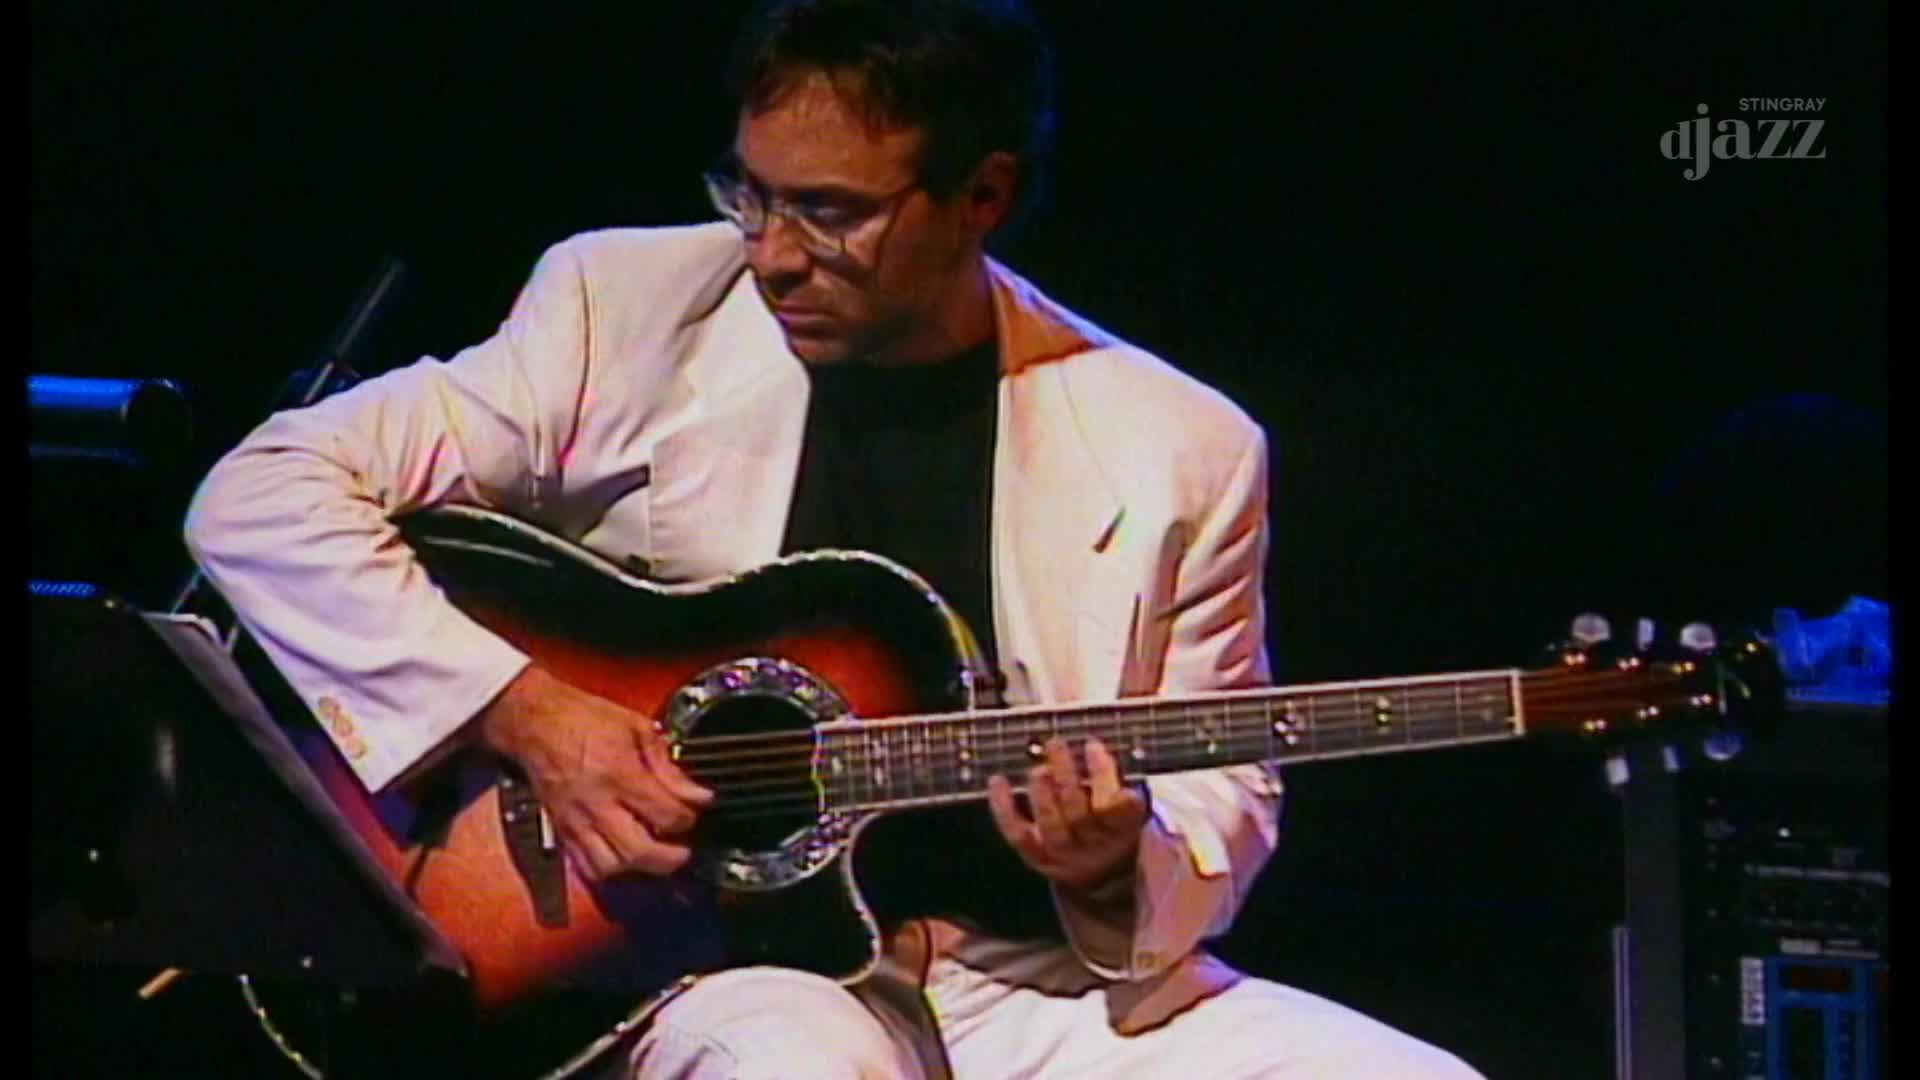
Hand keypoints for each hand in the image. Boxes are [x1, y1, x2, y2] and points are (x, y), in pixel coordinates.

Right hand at [477, 665, 712, 881]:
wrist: (534, 722)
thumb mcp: (636, 728)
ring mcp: (577, 821)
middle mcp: (597, 803)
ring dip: (639, 867)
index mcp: (619, 773)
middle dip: (670, 858)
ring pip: (611, 867)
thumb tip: (694, 793)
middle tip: (683, 849)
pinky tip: (623, 857)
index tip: (696, 809)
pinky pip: (585, 866)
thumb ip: (667, 765)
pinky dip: (609, 870)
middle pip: (639, 851)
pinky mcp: (562, 830)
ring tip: (655, 854)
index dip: (688, 817)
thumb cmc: (581, 719)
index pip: (665, 814)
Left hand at [986, 736, 1148, 892]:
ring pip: (1050, 825)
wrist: (1104, 869)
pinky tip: (998, 781)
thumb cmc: (1113, 818)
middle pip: (1079, 813)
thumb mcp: (1127, 799)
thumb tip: (1085, 732)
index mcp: (1124, 827)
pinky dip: (1003, 808)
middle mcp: (1095, 844)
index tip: (1092, 744)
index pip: (1117, 804)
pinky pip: (1017, 834)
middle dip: (1065, 775)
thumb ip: (1112, 773)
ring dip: (1041, 792)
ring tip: (1038, 768)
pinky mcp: (1038, 857)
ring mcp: (1064, 853)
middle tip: (1055, 743)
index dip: (1103, 774)